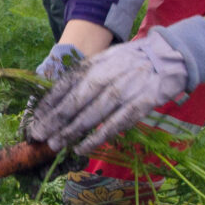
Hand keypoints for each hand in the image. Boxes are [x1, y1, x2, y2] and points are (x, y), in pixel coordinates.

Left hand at [25, 17, 204, 153]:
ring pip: (91, 114)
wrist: (169, 56)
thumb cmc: (132, 61)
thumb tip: (58, 96)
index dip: (48, 104)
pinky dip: (97, 137)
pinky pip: (114, 124)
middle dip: (54, 120)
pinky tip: (82, 148)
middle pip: (75, 101)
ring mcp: (124, 90)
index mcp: (96, 64)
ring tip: (54, 144)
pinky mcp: (140, 104)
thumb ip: (85, 75)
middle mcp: (107, 76)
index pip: (66, 84)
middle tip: (38, 136)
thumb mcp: (106, 59)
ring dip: (70, 131)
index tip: (34, 119)